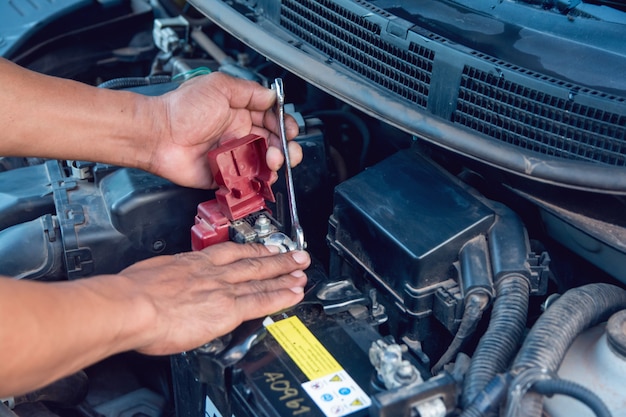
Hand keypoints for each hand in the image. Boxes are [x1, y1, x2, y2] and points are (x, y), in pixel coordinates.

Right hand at [119, 242, 309, 354]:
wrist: (131, 305)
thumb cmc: (132, 293)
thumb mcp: (151, 274)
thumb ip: (168, 280)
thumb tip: (166, 287)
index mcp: (193, 262)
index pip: (230, 253)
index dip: (251, 250)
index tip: (263, 249)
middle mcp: (212, 272)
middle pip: (252, 262)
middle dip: (277, 258)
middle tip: (296, 254)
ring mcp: (222, 289)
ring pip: (262, 278)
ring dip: (285, 274)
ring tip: (302, 271)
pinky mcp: (228, 308)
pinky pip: (262, 301)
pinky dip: (281, 296)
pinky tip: (294, 294)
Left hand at [149, 72, 301, 188]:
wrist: (158, 135)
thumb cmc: (181, 109)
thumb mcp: (219, 87)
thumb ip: (248, 91)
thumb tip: (271, 96)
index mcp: (239, 113)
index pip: (272, 120)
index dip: (284, 126)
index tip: (289, 131)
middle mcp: (238, 135)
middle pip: (273, 144)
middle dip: (285, 148)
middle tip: (284, 152)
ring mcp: (232, 156)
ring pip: (263, 164)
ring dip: (275, 165)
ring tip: (272, 163)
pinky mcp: (224, 177)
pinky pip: (246, 182)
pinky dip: (257, 182)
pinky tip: (260, 178)